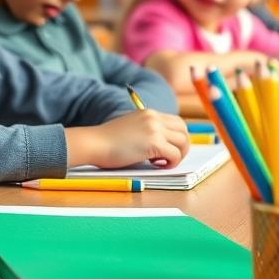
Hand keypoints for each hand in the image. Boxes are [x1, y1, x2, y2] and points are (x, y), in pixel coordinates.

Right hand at [65, 110, 187, 169]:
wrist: (93, 143)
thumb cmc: (106, 141)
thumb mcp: (130, 128)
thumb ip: (146, 131)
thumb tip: (163, 145)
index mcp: (148, 113)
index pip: (176, 122)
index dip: (176, 137)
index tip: (166, 149)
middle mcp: (154, 118)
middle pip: (184, 130)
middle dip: (182, 146)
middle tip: (169, 158)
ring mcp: (155, 129)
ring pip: (183, 142)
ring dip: (177, 155)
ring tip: (161, 162)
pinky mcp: (154, 143)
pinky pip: (175, 155)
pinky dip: (171, 163)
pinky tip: (156, 165)